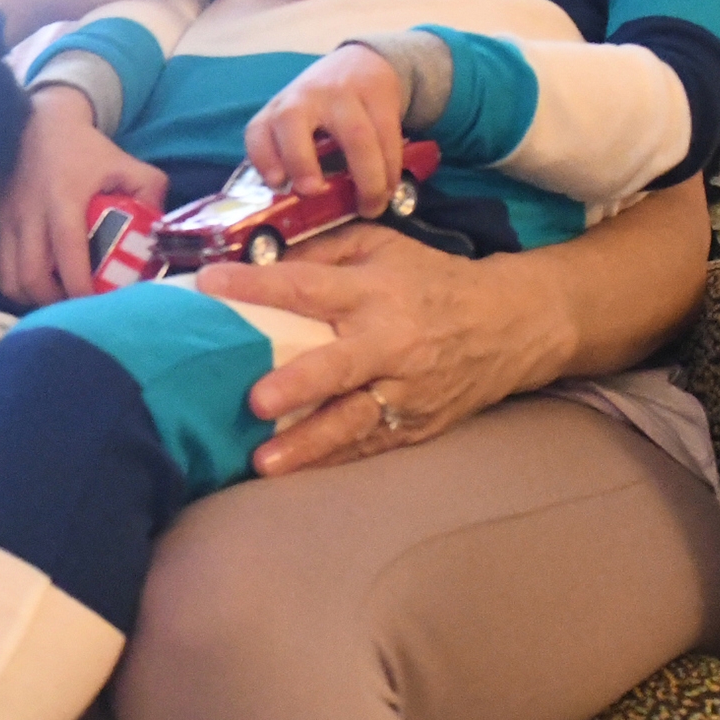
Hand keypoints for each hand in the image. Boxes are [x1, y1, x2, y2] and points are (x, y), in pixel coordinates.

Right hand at [0, 90, 167, 306]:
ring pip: (9, 278)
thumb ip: (151, 194)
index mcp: (63, 200)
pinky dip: (14, 283)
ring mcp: (8, 220)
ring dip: (33, 297)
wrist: (43, 123)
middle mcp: (30, 213)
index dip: (81, 288)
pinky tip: (37, 282)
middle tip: (79, 309)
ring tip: (58, 298)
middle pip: (31, 276)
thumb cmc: (88, 150)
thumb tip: (160, 234)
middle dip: (56, 302)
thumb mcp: (128, 164)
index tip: (100, 306)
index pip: (68, 255)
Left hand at [194, 223, 570, 474]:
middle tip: (255, 400)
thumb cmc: (429, 281)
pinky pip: (370, 445)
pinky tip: (295, 472)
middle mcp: (391, 343)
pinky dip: (333, 459)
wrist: (510, 325)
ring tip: (264, 462)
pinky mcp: (418, 424)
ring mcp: (407, 390)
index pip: (309, 287)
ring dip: (308, 444)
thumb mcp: (382, 247)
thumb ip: (323, 251)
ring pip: (354, 421)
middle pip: (341, 366)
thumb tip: (257, 259)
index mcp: (375, 293)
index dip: (258, 286)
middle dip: (299, 384)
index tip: (209, 283)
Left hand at [244, 40, 407, 195]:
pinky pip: (387, 136)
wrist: (361, 62)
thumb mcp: (297, 125)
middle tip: (313, 191)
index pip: (257, 131)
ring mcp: (341, 93)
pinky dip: (390, 167)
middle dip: (300, 160)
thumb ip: (294, 157)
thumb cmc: (321, 108)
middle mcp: (302, 98)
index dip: (263, 158)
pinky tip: (389, 187)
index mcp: (277, 111)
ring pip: (356, 136)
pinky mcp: (378, 94)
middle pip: (292, 122)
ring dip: (366, 178)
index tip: (277, 184)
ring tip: (371, 208)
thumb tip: (305, 209)